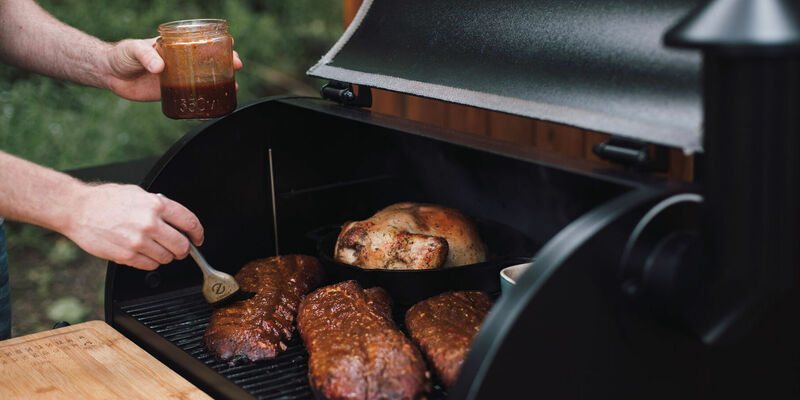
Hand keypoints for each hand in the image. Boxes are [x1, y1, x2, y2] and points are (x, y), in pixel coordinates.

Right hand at [63, 183, 204, 269]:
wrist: (77, 209)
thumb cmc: (105, 200)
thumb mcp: (138, 193)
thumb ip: (159, 206)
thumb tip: (176, 219)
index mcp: (156, 205)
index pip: (190, 223)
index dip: (198, 233)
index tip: (197, 238)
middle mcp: (150, 223)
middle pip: (182, 246)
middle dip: (183, 249)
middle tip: (178, 248)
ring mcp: (138, 241)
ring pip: (167, 258)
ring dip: (165, 256)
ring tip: (154, 247)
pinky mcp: (127, 256)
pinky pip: (150, 265)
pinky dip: (150, 262)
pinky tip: (142, 252)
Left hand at [100, 38, 242, 101]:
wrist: (109, 73)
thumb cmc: (121, 54)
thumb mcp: (133, 49)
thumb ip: (146, 55)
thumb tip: (160, 67)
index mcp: (175, 46)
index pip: (201, 41)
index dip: (218, 43)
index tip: (230, 45)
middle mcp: (180, 60)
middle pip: (208, 60)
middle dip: (226, 62)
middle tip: (236, 67)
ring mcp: (177, 76)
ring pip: (204, 78)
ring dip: (220, 82)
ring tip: (234, 87)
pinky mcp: (171, 92)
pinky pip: (191, 95)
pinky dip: (204, 98)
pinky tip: (214, 102)